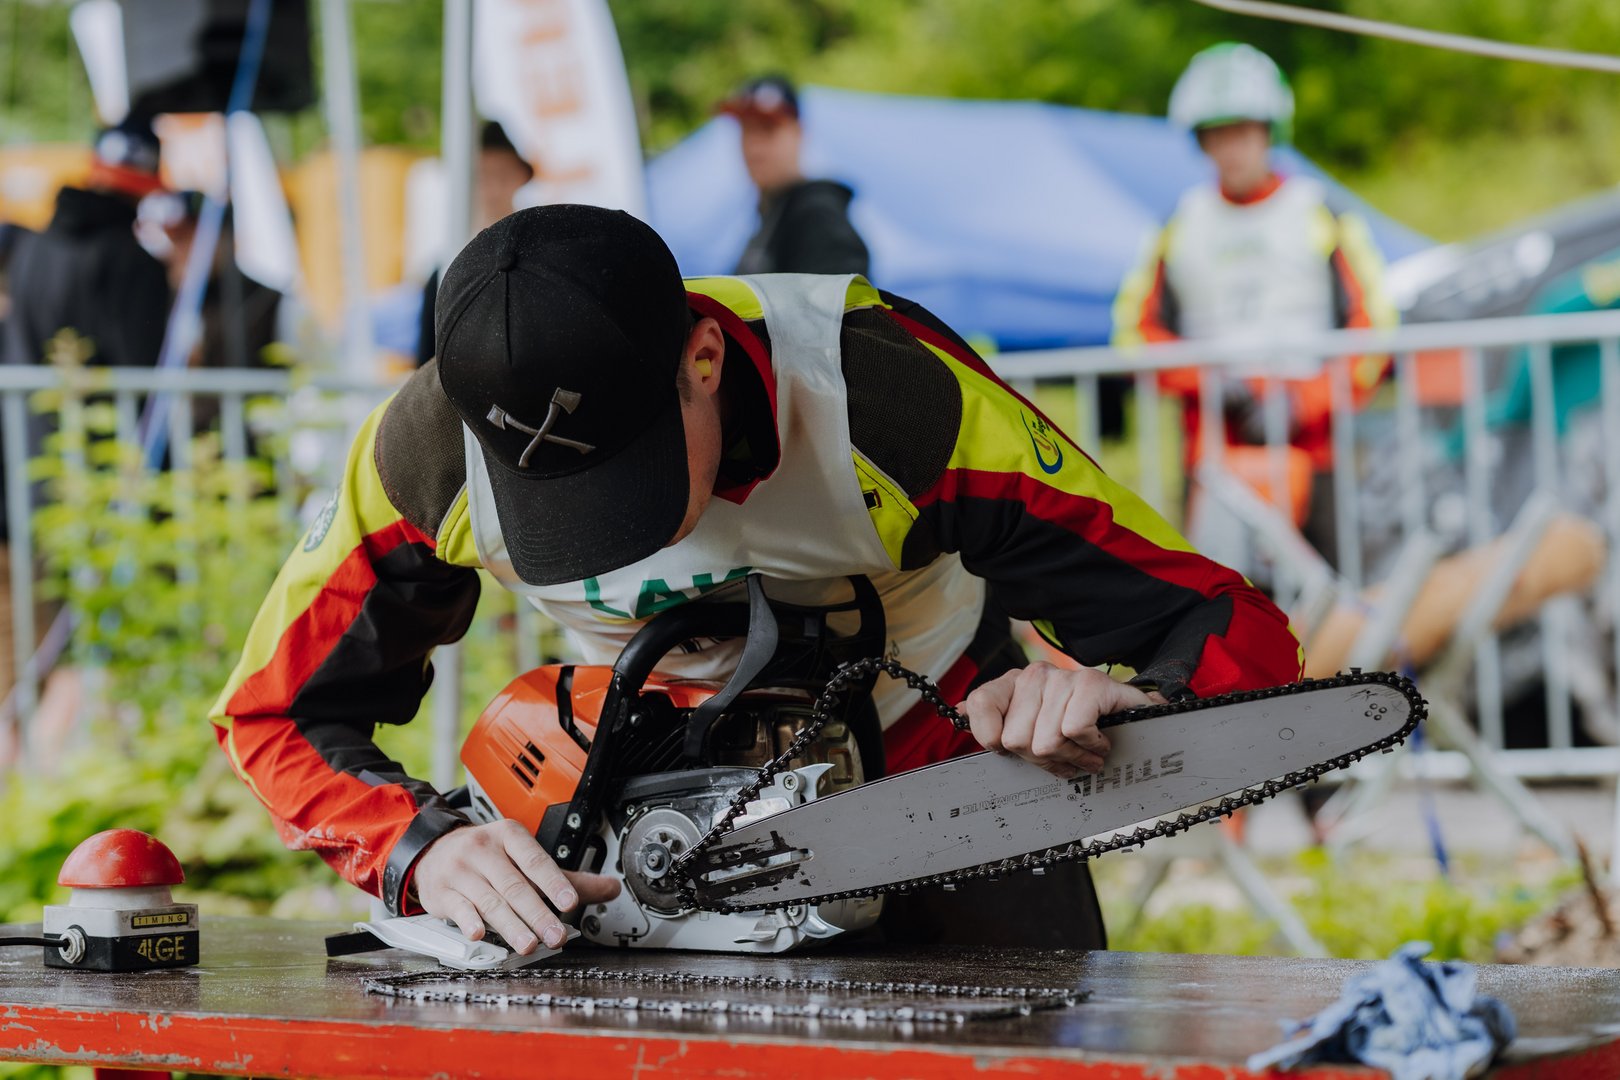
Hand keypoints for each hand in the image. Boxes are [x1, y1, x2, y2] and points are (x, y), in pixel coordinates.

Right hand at [412, 819, 620, 954]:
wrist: (433, 850)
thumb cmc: (486, 856)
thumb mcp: (524, 857)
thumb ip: (566, 877)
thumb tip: (610, 888)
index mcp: (508, 836)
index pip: (535, 860)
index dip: (554, 882)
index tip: (571, 902)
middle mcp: (483, 850)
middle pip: (515, 885)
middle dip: (538, 914)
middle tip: (556, 936)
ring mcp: (460, 871)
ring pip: (490, 901)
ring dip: (511, 926)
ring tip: (529, 944)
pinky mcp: (442, 893)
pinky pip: (458, 908)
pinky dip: (469, 922)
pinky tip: (479, 934)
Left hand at [958, 663, 1163, 779]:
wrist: (1134, 717)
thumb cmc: (1079, 726)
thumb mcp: (1034, 726)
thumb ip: (995, 720)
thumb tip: (958, 714)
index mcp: (1013, 684)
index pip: (980, 704)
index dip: (997, 741)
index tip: (1022, 750)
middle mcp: (1034, 675)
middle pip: (1016, 740)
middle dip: (1044, 760)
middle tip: (1067, 758)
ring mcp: (1062, 677)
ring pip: (1046, 741)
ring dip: (1072, 757)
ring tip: (1085, 753)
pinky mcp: (1092, 683)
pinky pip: (1073, 730)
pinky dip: (1090, 746)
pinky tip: (1099, 741)